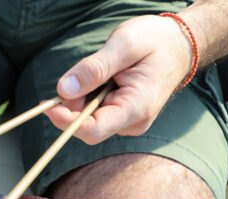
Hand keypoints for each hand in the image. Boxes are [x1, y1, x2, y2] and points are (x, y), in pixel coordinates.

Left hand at [45, 15, 193, 143]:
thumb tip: (64, 89)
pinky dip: (88, 97)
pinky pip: (93, 113)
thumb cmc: (155, 41)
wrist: (179, 45)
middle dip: (72, 104)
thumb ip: (94, 68)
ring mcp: (126, 122)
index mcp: (137, 108)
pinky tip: (102, 79)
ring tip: (100, 72)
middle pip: (85, 125)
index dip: (66, 121)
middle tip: (78, 75)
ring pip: (86, 119)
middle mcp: (132, 122)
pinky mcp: (121, 117)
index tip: (48, 106)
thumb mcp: (124, 44)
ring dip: (81, 98)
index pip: (93, 130)